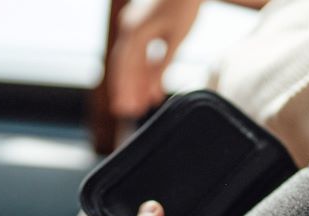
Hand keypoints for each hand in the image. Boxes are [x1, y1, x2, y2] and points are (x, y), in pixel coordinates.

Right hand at [110, 0, 201, 116]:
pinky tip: (150, 87)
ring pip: (131, 61)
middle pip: (124, 65)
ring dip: (135, 83)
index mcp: (135, 31)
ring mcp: (133, 26)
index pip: (125, 67)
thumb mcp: (176, 39)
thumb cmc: (184, 6)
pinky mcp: (141, 26)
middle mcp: (129, 28)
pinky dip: (144, 70)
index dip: (125, 89)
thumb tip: (152, 92)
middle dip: (127, 90)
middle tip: (128, 112)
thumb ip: (162, 65)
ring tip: (140, 104)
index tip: (126, 109)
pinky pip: (138, 53)